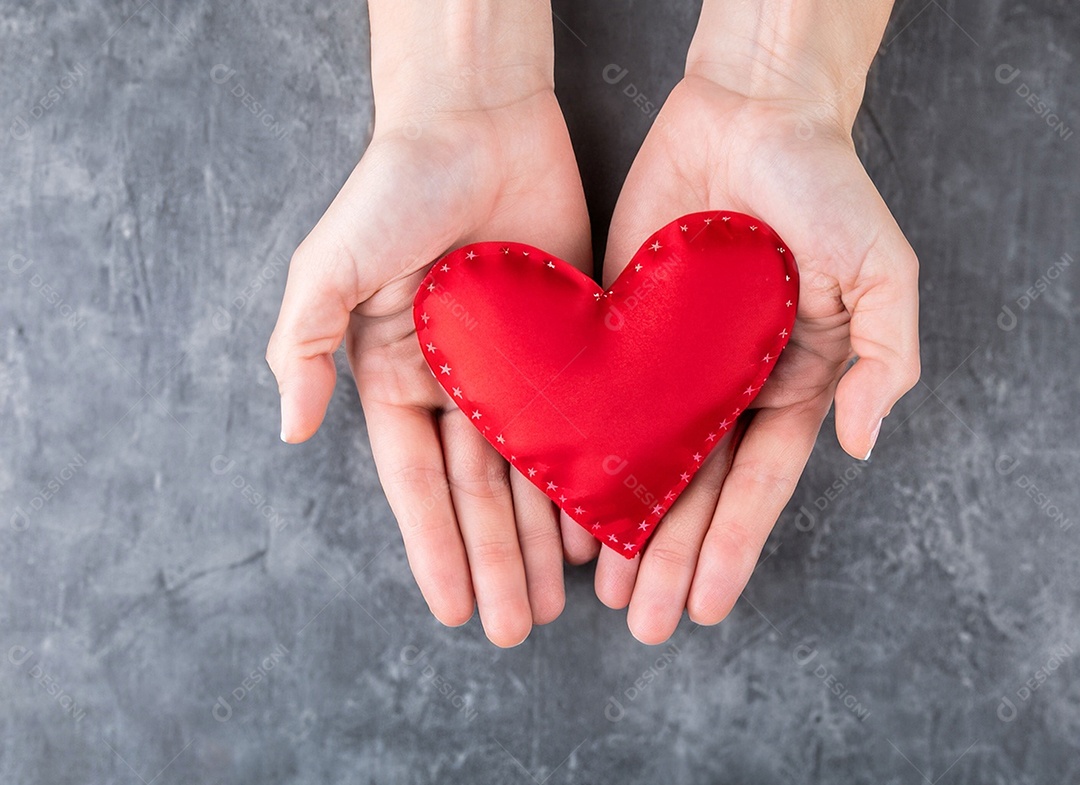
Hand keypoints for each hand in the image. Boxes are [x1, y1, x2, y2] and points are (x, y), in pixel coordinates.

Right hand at [266, 1, 590, 646]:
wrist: (479, 120)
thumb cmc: (396, 186)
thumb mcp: (328, 264)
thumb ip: (302, 344)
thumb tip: (288, 430)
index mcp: (395, 375)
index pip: (417, 483)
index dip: (435, 549)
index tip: (456, 610)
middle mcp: (455, 383)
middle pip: (480, 491)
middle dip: (497, 562)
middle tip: (520, 627)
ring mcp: (515, 368)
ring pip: (532, 470)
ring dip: (543, 537)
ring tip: (563, 600)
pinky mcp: (569, 343)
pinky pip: (581, 423)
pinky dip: (588, 475)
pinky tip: (602, 527)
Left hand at [584, 1, 919, 642]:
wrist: (749, 111)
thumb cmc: (824, 185)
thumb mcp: (884, 269)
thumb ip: (888, 357)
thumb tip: (865, 443)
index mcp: (789, 382)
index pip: (756, 483)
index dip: (732, 545)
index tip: (708, 605)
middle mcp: (725, 384)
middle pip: (693, 488)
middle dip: (671, 557)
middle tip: (643, 620)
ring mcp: (668, 361)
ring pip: (639, 459)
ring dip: (623, 525)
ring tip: (601, 589)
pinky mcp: (616, 327)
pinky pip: (595, 401)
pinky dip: (579, 454)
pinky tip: (560, 503)